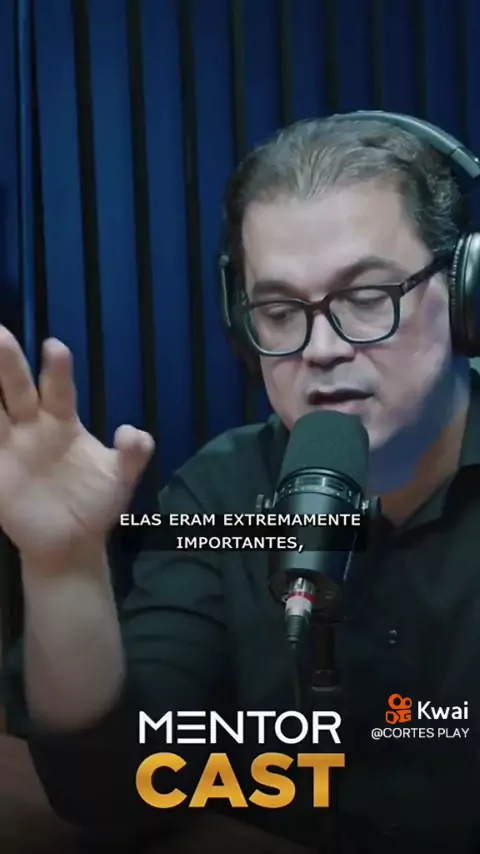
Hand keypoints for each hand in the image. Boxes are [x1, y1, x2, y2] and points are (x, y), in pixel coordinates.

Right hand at [0, 328, 153, 566]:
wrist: (71, 543)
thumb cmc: (96, 503)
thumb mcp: (120, 479)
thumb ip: (133, 454)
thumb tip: (132, 432)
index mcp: (63, 421)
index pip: (59, 389)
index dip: (57, 369)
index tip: (55, 347)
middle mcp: (32, 426)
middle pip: (17, 388)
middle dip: (9, 363)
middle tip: (0, 334)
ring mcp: (10, 447)